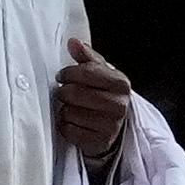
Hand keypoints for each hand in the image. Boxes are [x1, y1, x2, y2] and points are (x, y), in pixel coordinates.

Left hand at [54, 43, 132, 162]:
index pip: (86, 72)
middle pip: (74, 93)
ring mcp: (110, 126)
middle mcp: (119, 105)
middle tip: (65, 92)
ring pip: (69, 112)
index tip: (63, 75)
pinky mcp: (99, 142)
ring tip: (71, 107)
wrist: (114, 126)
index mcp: (121, 83)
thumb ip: (86, 57)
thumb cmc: (104, 94)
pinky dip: (65, 125)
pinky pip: (68, 130)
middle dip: (64, 91)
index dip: (68, 72)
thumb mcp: (100, 73)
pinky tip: (73, 121)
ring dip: (64, 109)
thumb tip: (73, 42)